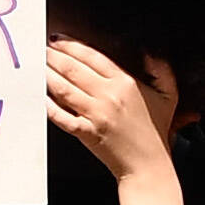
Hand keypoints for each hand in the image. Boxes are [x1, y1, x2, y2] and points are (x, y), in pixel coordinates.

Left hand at [45, 39, 162, 180]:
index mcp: (125, 83)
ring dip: (47, 75)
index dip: (72, 46)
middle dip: (53, 56)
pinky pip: (62, 117)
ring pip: (65, 88)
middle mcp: (108, 95)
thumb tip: (150, 53)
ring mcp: (96, 114)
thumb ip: (161, 71)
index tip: (59, 40)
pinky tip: (40, 97)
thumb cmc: (156, 132)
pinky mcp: (86, 132)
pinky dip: (49, 107)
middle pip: (74, 69)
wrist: (148, 165)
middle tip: (40, 49)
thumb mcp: (168, 96)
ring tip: (36, 66)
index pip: (93, 57)